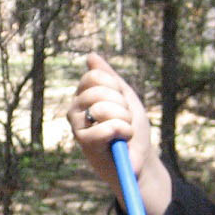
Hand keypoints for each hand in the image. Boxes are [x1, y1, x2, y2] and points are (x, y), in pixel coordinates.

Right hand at [66, 53, 172, 214]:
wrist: (139, 158)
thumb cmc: (132, 130)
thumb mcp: (125, 98)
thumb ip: (109, 77)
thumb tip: (91, 55)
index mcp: (84, 96)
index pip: (95, 76)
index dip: (115, 87)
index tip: (123, 102)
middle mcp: (75, 109)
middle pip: (98, 90)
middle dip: (121, 105)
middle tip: (125, 120)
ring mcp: (77, 125)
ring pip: (101, 107)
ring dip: (124, 120)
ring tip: (125, 131)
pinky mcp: (84, 143)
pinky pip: (105, 127)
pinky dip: (122, 132)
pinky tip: (122, 140)